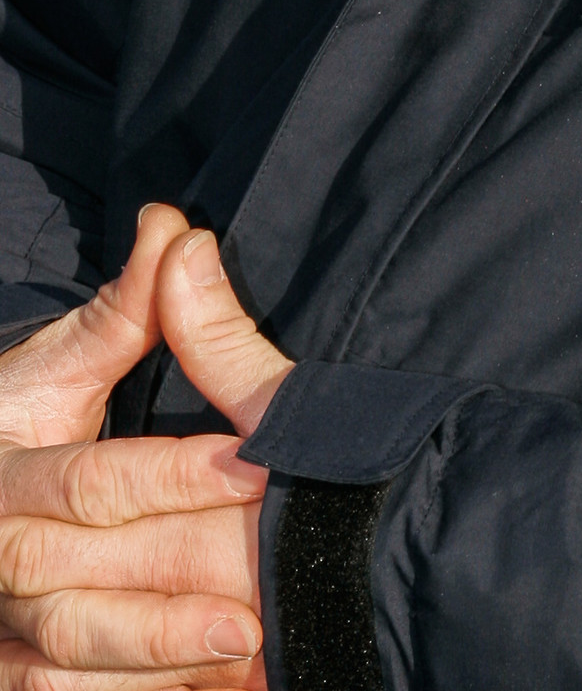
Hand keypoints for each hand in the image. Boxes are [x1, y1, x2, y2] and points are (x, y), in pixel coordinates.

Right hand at [0, 204, 294, 687]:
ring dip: (156, 656)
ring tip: (244, 650)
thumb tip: (174, 227)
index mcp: (6, 470)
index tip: (259, 465)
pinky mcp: (9, 668)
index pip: (96, 478)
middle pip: (85, 576)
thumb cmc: (25, 420)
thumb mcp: (63, 361)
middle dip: (175, 586)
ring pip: (70, 650)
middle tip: (264, 592)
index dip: (176, 474)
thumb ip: (125, 309)